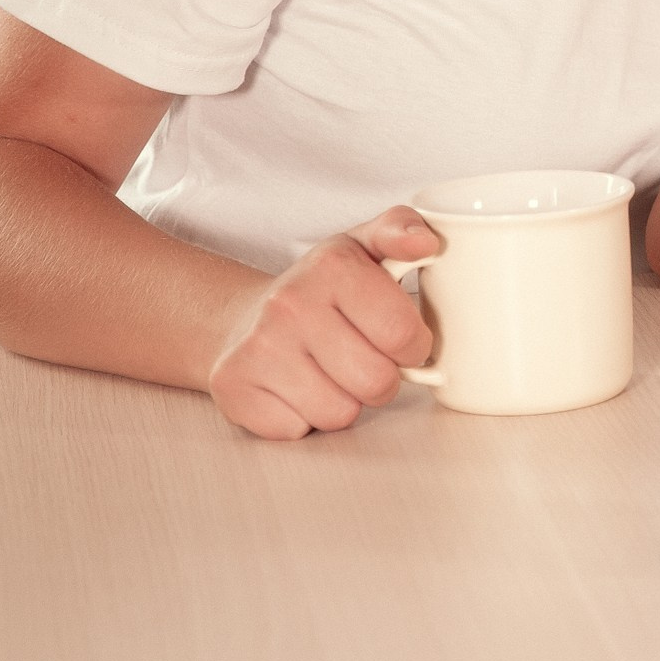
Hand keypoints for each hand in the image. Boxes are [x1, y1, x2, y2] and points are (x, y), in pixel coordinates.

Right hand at [206, 207, 440, 438]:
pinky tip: (294, 388)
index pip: (403, 333)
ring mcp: (257, 348)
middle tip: (364, 357)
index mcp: (332, 265)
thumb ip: (403, 231)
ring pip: (340, 412)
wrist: (246, 318)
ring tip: (329, 371)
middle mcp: (289, 304)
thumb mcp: (365, 247)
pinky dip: (303, 418)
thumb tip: (426, 242)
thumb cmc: (322, 290)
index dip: (414, 346)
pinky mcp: (233, 389)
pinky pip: (299, 429)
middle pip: (376, 381)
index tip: (400, 338)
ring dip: (345, 400)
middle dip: (382, 378)